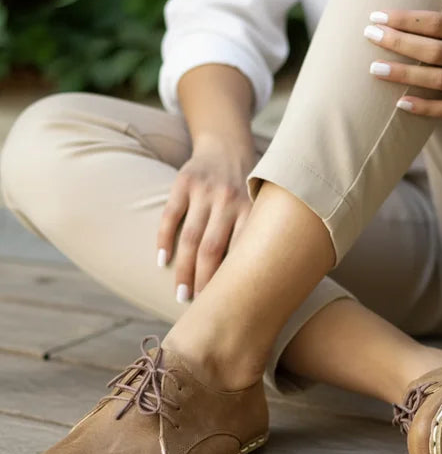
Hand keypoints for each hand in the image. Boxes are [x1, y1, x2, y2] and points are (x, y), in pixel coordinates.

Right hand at [157, 132, 254, 300]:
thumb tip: (267, 285)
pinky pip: (171, 215)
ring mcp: (205, 190)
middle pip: (212, 249)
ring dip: (183, 269)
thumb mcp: (262, 209)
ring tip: (181, 294)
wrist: (227, 146)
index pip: (240, 252)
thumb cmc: (248, 192)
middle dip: (204, 281)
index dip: (231, 281)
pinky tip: (162, 261)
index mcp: (252, 210)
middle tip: (199, 307)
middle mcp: (229, 200)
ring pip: (191, 237)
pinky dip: (164, 239)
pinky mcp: (184, 182)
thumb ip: (261, 237)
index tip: (228, 305)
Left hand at [365, 0, 441, 118]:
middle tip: (369, 35)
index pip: (436, 23)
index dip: (405, 19)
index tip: (379, 16)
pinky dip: (421, 108)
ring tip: (374, 69)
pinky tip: (399, 103)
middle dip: (397, 42)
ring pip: (433, 80)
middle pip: (431, 50)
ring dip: (402, 75)